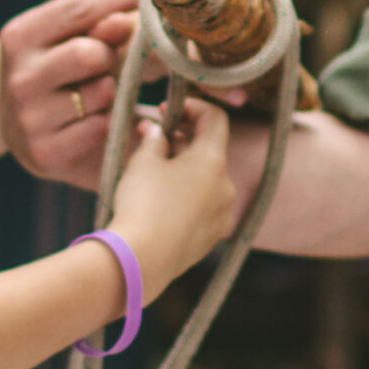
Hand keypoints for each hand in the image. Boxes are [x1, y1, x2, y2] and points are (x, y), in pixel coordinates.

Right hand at [0, 0, 140, 186]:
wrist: (29, 132)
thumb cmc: (64, 75)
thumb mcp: (76, 38)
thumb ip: (105, 21)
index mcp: (20, 36)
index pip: (78, 8)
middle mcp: (18, 77)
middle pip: (88, 53)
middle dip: (112, 55)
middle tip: (112, 62)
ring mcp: (28, 118)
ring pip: (100, 92)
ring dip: (113, 92)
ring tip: (102, 95)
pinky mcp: (44, 152)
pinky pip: (101, 127)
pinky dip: (110, 122)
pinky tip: (100, 121)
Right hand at [108, 102, 234, 298]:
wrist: (141, 260)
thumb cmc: (142, 204)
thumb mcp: (143, 162)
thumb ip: (154, 139)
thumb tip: (157, 130)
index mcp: (213, 160)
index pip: (215, 118)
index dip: (192, 107)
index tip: (168, 111)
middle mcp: (226, 186)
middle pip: (210, 150)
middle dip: (182, 140)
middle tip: (151, 139)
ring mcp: (222, 214)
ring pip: (207, 181)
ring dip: (185, 170)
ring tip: (152, 174)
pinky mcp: (212, 237)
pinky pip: (204, 207)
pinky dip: (187, 196)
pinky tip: (161, 203)